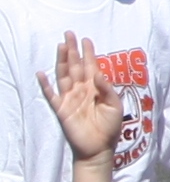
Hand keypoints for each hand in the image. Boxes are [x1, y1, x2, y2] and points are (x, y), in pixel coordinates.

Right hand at [39, 34, 125, 162]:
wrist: (99, 148)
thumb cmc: (110, 127)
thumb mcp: (115, 107)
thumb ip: (108, 90)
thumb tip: (97, 73)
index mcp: (95, 88)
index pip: (90, 67)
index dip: (88, 54)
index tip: (86, 39)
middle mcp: (81, 90)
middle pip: (74, 66)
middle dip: (72, 50)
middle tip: (70, 34)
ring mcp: (69, 98)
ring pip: (63, 75)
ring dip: (61, 61)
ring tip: (61, 46)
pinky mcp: (61, 108)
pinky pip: (51, 95)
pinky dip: (46, 85)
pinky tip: (42, 73)